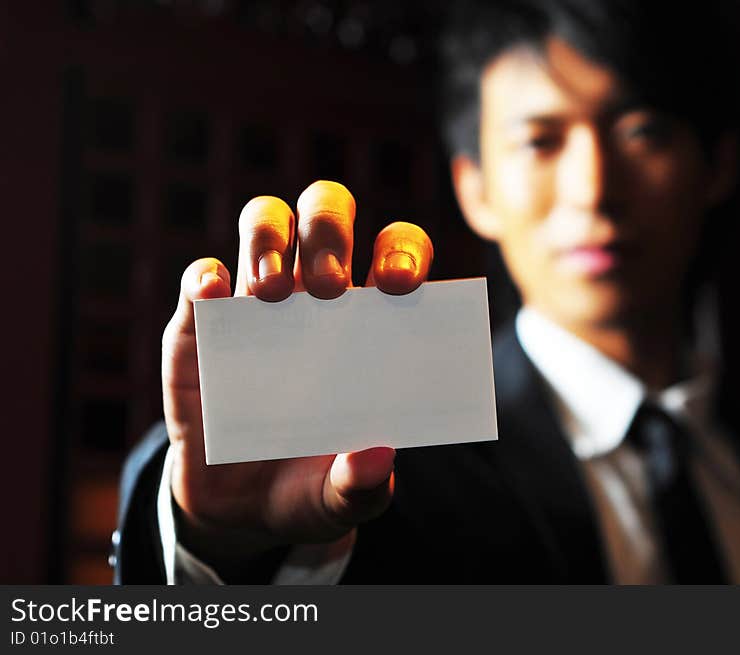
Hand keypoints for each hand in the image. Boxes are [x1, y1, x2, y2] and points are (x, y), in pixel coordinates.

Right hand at [161, 180, 432, 576]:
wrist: (240, 511)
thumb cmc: (309, 487)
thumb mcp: (340, 500)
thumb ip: (363, 485)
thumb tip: (377, 458)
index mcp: (369, 323)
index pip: (396, 254)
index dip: (401, 253)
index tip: (399, 285)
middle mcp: (314, 298)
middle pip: (326, 216)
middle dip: (327, 232)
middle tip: (327, 287)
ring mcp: (254, 304)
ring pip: (263, 222)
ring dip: (267, 239)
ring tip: (269, 293)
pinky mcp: (199, 327)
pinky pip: (199, 280)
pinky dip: (204, 277)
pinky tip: (213, 294)